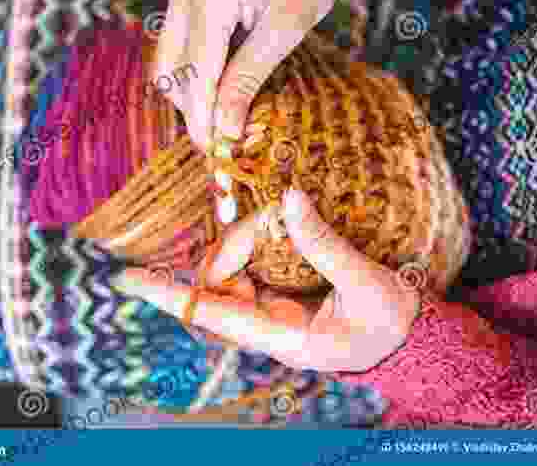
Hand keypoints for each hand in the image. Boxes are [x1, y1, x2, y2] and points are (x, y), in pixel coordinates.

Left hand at [113, 189, 420, 372]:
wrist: (410, 336)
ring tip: (281, 215)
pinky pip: (254, 266)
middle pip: (222, 284)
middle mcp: (268, 327)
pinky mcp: (283, 295)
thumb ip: (325, 245)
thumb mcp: (365, 285)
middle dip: (232, 246)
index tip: (126, 280)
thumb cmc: (391, 322)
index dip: (170, 296)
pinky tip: (272, 224)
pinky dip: (256, 242)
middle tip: (274, 214)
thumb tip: (289, 199)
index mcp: (284, 338)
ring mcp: (273, 311)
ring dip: (246, 241)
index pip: (213, 316)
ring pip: (235, 272)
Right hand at [152, 0, 343, 151]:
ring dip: (191, 87)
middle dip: (192, 106)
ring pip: (168, 54)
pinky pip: (179, 36)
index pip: (194, 78)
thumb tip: (224, 128)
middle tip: (222, 132)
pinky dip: (197, 64)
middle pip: (169, 70)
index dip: (201, 121)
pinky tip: (225, 76)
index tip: (214, 151)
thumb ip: (249, 77)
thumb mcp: (287, 25)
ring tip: (226, 106)